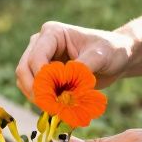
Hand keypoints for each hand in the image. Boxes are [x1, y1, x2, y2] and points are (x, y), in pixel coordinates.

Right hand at [15, 21, 133, 99]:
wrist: (117, 58)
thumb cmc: (111, 51)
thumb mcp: (101, 56)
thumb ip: (82, 67)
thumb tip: (64, 82)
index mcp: (52, 33)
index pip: (36, 57)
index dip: (42, 78)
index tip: (56, 96)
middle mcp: (41, 44)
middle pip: (24, 69)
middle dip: (36, 90)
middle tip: (53, 107)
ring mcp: (40, 59)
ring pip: (25, 81)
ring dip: (37, 97)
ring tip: (58, 108)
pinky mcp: (44, 74)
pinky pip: (34, 89)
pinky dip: (42, 100)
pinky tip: (58, 107)